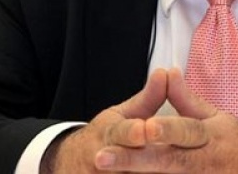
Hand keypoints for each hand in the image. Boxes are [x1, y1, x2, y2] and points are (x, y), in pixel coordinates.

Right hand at [43, 68, 169, 172]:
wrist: (70, 164)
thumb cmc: (106, 136)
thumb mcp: (123, 114)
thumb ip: (148, 98)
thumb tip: (167, 72)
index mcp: (110, 133)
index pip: (121, 132)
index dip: (133, 132)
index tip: (144, 130)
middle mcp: (103, 158)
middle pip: (123, 161)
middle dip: (133, 160)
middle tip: (151, 156)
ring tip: (162, 172)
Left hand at [94, 68, 237, 173]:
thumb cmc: (233, 143)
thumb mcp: (216, 117)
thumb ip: (187, 99)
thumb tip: (168, 72)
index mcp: (210, 136)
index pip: (186, 131)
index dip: (167, 130)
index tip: (145, 128)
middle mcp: (204, 162)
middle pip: (167, 162)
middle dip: (133, 161)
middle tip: (102, 157)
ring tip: (107, 173)